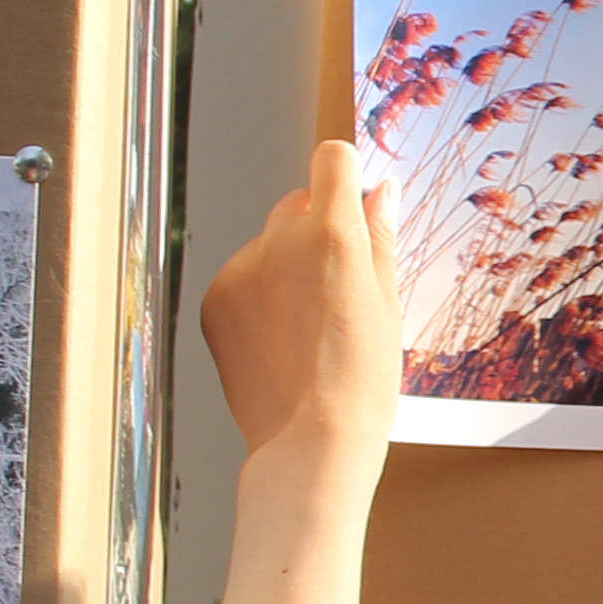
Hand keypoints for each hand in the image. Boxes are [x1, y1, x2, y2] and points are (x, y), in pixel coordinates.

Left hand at [201, 139, 399, 469]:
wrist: (310, 444)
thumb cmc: (361, 382)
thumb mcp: (387, 303)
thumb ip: (379, 236)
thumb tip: (381, 189)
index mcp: (332, 234)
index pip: (331, 159)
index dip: (346, 177)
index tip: (354, 204)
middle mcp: (278, 240)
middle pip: (298, 204)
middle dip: (317, 230)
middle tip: (338, 288)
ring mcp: (241, 270)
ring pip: (268, 245)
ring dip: (286, 267)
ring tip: (308, 327)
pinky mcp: (215, 300)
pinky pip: (242, 278)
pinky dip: (259, 298)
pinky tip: (281, 341)